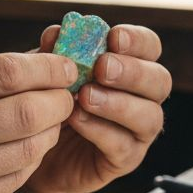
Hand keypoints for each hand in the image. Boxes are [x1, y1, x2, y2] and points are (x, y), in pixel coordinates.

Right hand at [0, 52, 77, 192]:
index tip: (66, 66)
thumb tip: (40, 63)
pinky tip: (27, 151)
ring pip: (28, 149)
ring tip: (48, 123)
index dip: (47, 67)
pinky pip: (14, 181)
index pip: (6, 72)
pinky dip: (29, 162)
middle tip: (67, 97)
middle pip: (26, 111)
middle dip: (59, 101)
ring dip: (49, 133)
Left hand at [26, 24, 170, 192]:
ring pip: (149, 116)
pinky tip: (77, 119)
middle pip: (160, 80)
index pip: (150, 47)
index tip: (113, 37)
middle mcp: (144, 98)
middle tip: (102, 68)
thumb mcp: (48, 74)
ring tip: (85, 96)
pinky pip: (123, 145)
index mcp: (132, 67)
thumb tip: (56, 33)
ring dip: (118, 103)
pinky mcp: (125, 160)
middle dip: (133, 72)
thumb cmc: (48, 102)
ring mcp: (139, 132)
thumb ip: (54, 54)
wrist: (33, 148)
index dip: (138, 40)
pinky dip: (100, 130)